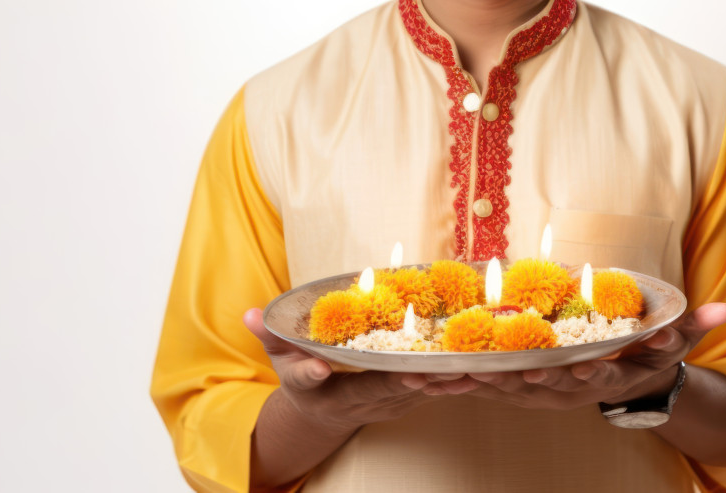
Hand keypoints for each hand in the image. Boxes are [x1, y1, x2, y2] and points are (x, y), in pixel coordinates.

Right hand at [241, 308, 477, 432]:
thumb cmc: (302, 376)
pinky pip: (431, 392)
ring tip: (466, 370)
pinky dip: (452, 384)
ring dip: (440, 384)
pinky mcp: (406, 400)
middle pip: (383, 391)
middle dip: (404, 382)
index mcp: (323, 389)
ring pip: (414, 394)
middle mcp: (357, 401)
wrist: (323, 412)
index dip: (325, 374)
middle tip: (428, 370)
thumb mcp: (281, 358)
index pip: (321, 381)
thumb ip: (269, 335)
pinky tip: (476, 372)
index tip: (326, 367)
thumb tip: (249, 313)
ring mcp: (384, 404)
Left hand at [461, 302, 725, 410]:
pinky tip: (424, 369)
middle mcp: (566, 389)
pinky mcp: (516, 383)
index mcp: (600, 377)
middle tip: (483, 370)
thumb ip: (695, 325)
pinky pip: (482, 380)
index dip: (574, 375)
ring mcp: (538, 390)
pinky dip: (456, 375)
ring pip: (498, 386)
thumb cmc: (644, 354)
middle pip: (532, 387)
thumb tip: (725, 308)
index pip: (587, 378)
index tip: (563, 369)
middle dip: (508, 380)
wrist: (625, 383)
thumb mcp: (671, 340)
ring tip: (437, 372)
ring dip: (468, 380)